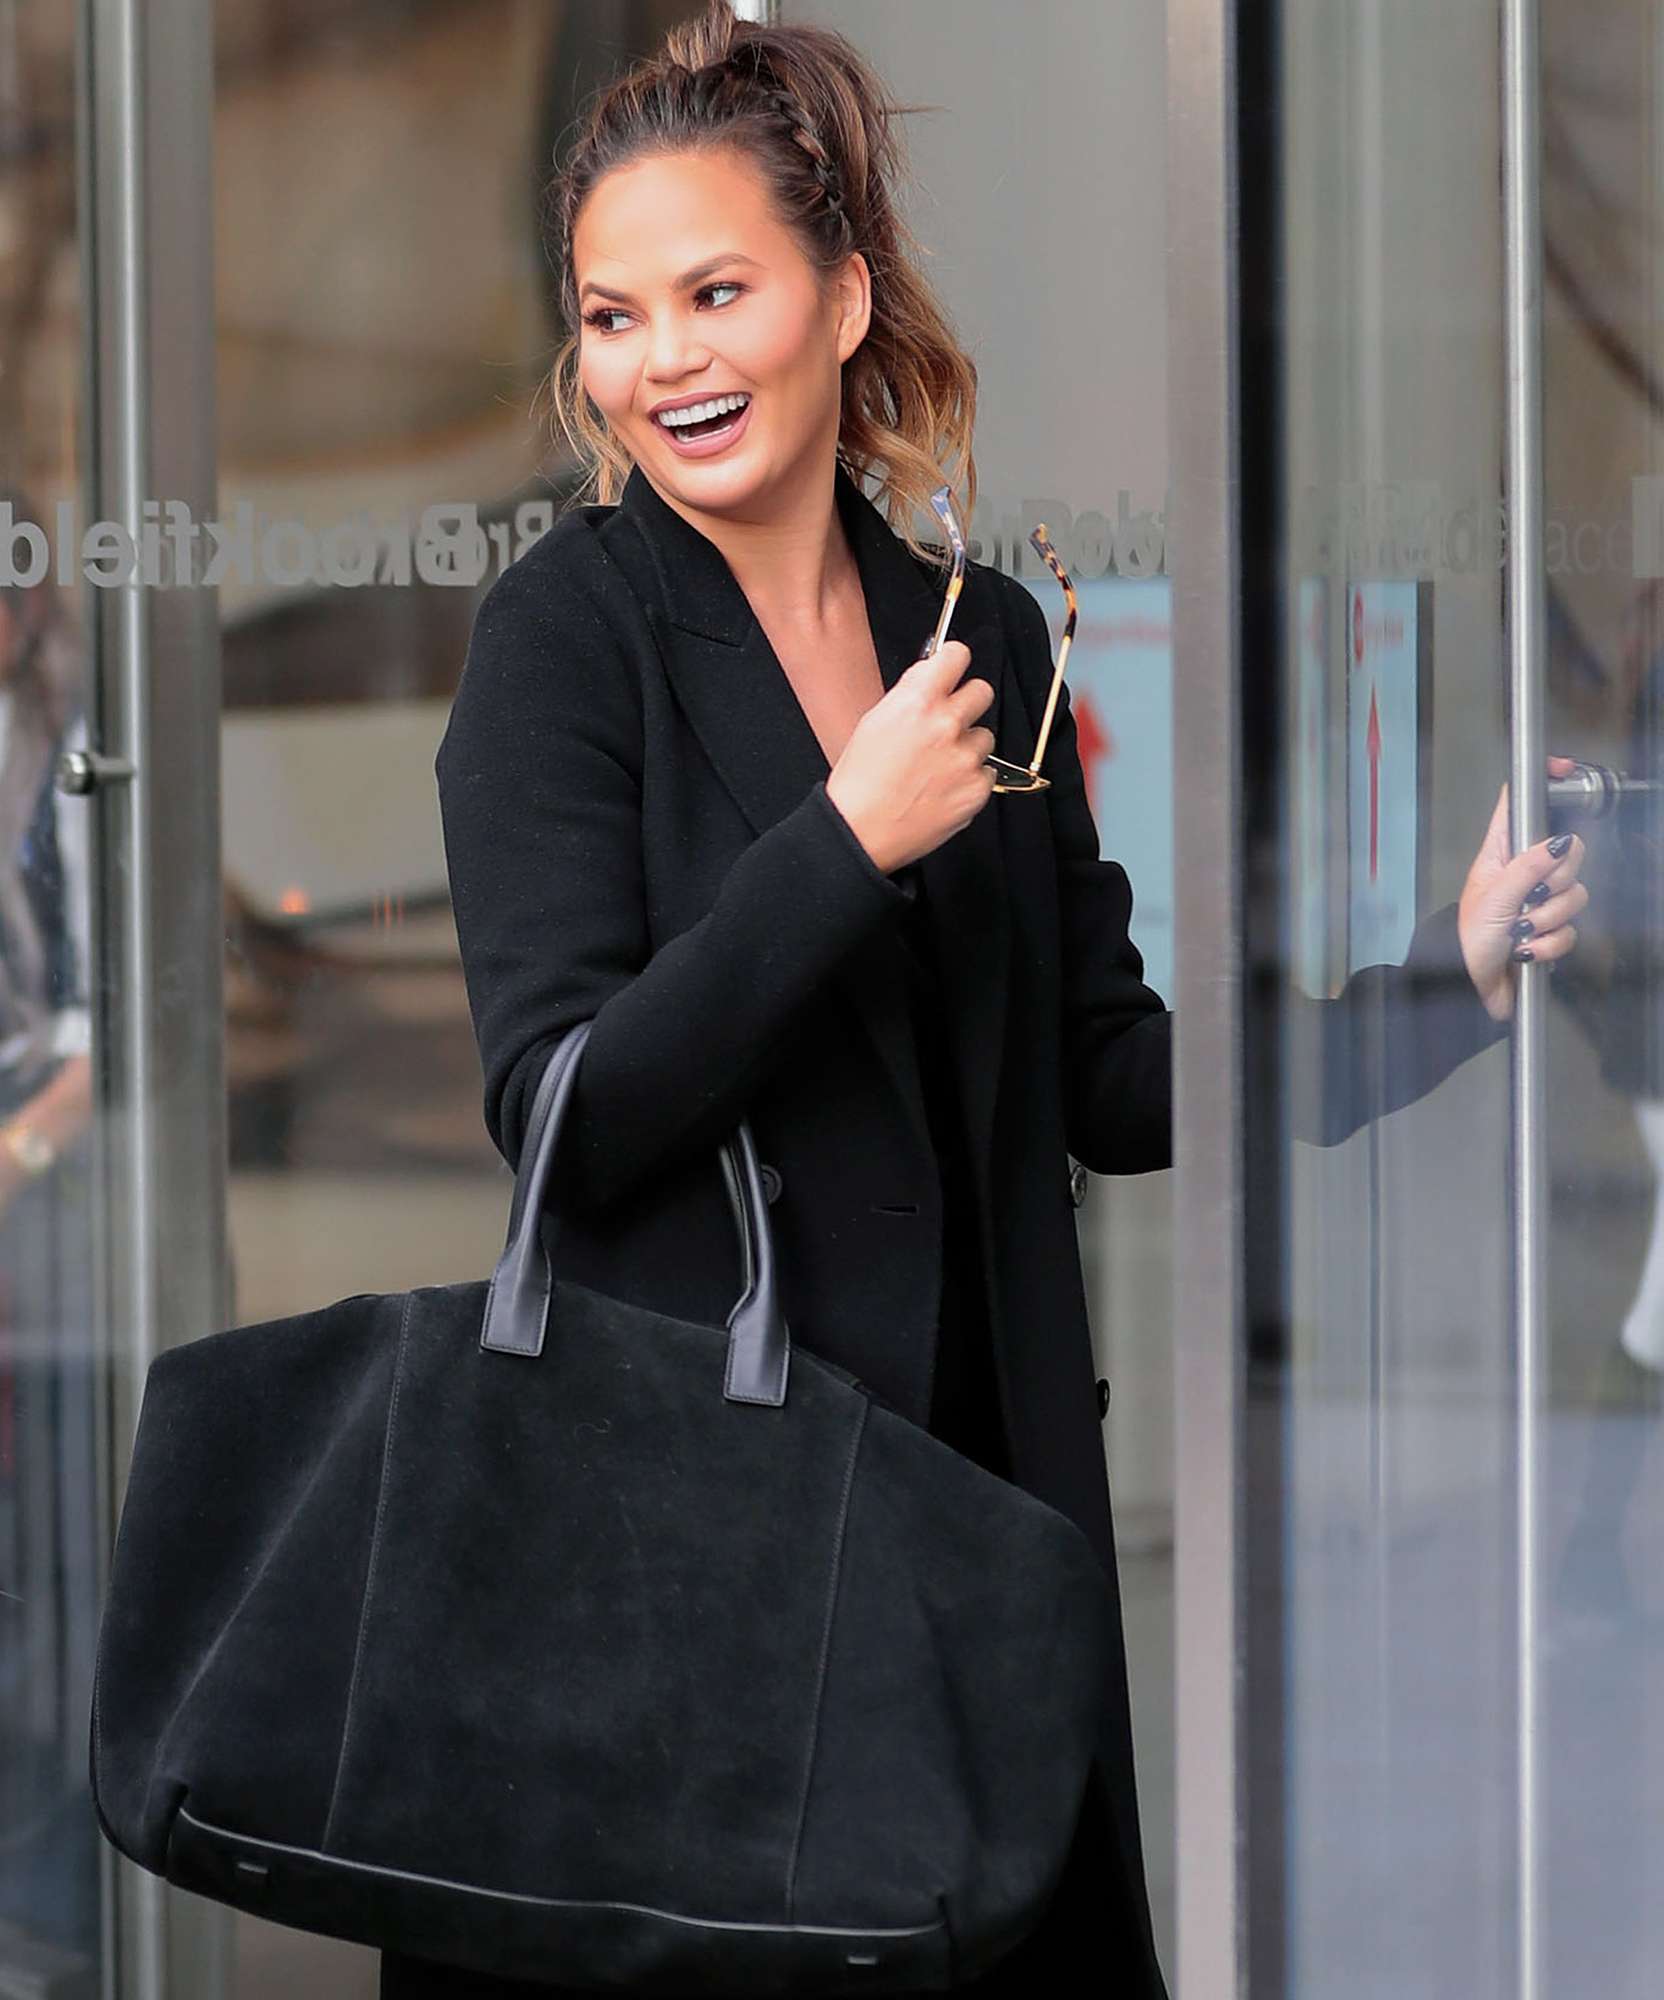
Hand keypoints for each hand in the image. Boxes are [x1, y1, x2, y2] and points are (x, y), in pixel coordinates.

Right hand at [824, 640, 997, 873]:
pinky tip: (943, 788)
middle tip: (948, 723)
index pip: (957, 656)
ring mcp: (966, 758)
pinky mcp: (978, 788)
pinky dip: (970, 779)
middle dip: (966, 703)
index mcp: (917, 700)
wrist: (861, 831)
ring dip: (968, 746)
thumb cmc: (860, 781)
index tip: (952, 670)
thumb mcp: (874, 721)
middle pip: (982, 691)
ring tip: (939, 767)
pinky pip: (987, 772)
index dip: (954, 663)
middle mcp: (946, 723)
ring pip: (985, 736)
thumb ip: (910, 694)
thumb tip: (932, 675)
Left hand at [1458, 755, 1588, 1022]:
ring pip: (1574, 895)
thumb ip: (1528, 867)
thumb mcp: (1494, 898)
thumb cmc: (1464, 941)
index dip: (1543, 783)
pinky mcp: (1548, 931)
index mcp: (1500, 855)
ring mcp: (1537, 902)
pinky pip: (1570, 930)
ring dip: (1548, 919)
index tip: (1564, 769)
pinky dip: (1549, 944)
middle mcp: (1522, 874)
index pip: (1521, 807)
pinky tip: (1526, 950)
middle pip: (1568, 853)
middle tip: (1530, 898)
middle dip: (1556, 881)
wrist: (1466, 989)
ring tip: (1520, 931)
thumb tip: (1560, 840)